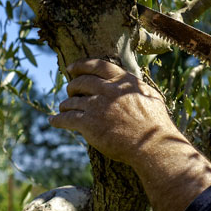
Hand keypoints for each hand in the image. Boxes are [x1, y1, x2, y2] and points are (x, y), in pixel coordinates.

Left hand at [49, 59, 210, 210]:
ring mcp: (97, 106)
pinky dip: (58, 119)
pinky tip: (54, 120)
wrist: (153, 146)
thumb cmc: (156, 125)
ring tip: (64, 108)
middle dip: (72, 86)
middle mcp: (109, 90)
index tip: (71, 68)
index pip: (98, 65)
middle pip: (81, 82)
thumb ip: (137, 88)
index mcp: (124, 82)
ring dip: (66, 104)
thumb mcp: (151, 98)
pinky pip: (67, 118)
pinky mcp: (89, 124)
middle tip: (70, 91)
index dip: (81, 65)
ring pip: (72, 101)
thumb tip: (131, 83)